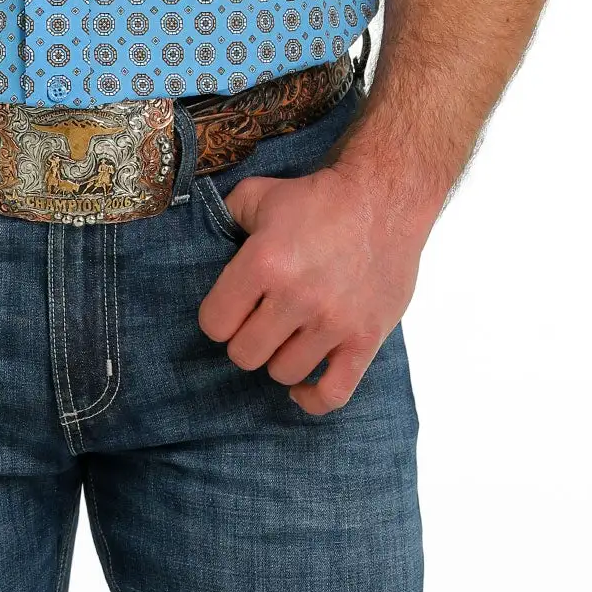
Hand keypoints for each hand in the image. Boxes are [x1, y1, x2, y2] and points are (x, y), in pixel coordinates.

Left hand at [197, 159, 430, 414]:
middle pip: (245, 354)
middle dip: (245, 339)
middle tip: (258, 322)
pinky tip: (302, 386)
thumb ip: (225, 215)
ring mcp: (333, 322)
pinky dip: (313, 398)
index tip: (231, 309)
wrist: (384, 199)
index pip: (215, 323)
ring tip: (286, 337)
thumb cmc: (319, 198)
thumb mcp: (260, 193)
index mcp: (264, 262)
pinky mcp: (365, 338)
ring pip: (283, 372)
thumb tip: (207, 237)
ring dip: (279, 358)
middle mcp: (297, 297)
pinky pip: (334, 393)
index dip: (218, 317)